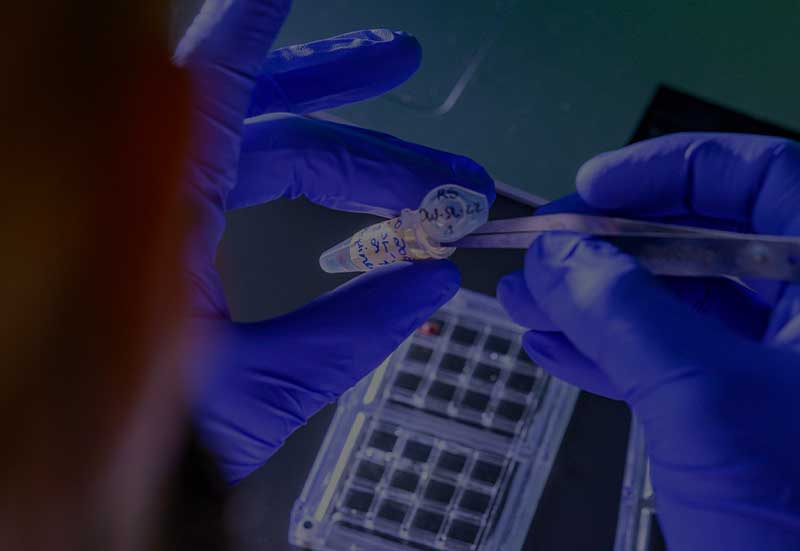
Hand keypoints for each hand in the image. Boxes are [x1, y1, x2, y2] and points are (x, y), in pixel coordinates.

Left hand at [175, 1, 494, 484]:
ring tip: (397, 91)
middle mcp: (159, 198)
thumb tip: (432, 284)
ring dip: (337, 127)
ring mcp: (169, 213)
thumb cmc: (142, 445)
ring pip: (262, 142)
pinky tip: (344, 176)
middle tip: (450, 178)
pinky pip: (246, 177)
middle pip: (278, 132)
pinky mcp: (180, 239)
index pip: (219, 86)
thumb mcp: (252, 390)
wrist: (92, 490)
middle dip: (375, 151)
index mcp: (159, 214)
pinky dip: (300, 170)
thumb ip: (346, 335)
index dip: (260, 26)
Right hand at [497, 133, 799, 548]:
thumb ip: (622, 312)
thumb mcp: (703, 397)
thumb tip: (555, 253)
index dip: (670, 170)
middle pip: (706, 244)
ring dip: (594, 303)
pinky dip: (611, 355)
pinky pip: (673, 364)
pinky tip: (553, 348)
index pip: (763, 178)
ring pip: (680, 308)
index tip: (589, 187)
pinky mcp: (747, 416)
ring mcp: (781, 369)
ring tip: (524, 302)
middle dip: (610, 249)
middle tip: (540, 253)